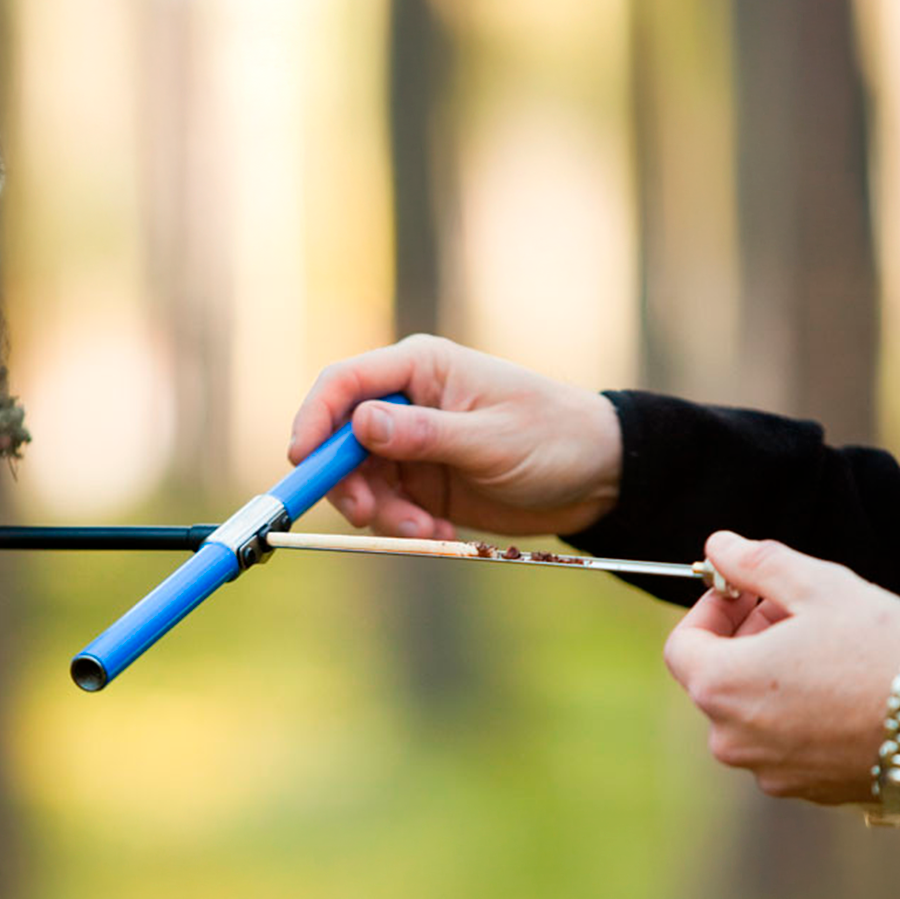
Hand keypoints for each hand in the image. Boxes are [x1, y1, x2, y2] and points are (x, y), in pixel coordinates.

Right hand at [288, 335, 621, 536]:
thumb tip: (359, 425)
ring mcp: (411, 443)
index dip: (314, 419)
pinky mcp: (420, 480)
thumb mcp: (491, 440)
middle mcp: (407, 402)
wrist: (597, 476)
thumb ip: (425, 434)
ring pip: (360, 481)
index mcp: (420, 369)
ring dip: (382, 512)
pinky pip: (387, 506)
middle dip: (348, 482)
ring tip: (426, 528)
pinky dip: (403, 524)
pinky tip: (439, 529)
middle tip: (367, 515)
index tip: (303, 461)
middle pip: (340, 439)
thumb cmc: (554, 438)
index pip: (345, 384)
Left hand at [663, 531, 899, 804]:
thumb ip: (756, 562)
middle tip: (790, 611)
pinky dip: (793, 712)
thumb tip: (718, 545)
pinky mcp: (802, 788)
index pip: (681, 646)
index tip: (743, 594)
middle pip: (714, 678)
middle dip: (743, 638)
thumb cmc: (880, 654)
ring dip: (769, 675)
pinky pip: (780, 741)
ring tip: (819, 648)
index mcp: (720, 687)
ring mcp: (766, 769)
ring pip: (748, 710)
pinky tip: (836, 691)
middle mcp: (731, 737)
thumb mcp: (817, 586)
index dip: (708, 612)